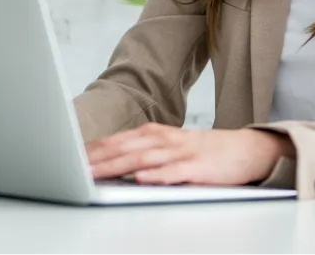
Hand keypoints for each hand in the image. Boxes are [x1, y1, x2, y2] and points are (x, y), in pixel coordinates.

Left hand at [85, 122, 294, 185]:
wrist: (246, 149)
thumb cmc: (203, 153)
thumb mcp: (170, 148)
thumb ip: (142, 154)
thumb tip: (110, 165)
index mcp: (155, 135)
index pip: (117, 141)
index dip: (93, 149)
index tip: (69, 158)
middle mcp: (165, 140)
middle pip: (124, 149)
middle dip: (97, 159)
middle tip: (73, 167)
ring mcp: (182, 153)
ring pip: (144, 159)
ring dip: (117, 166)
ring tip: (95, 174)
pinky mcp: (199, 168)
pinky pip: (175, 172)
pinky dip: (158, 175)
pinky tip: (142, 179)